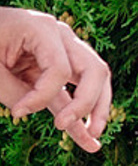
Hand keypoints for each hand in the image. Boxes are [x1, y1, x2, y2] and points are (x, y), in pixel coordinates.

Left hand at [0, 7, 111, 150]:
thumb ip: (12, 90)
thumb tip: (29, 112)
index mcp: (42, 28)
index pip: (59, 69)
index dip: (41, 96)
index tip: (17, 113)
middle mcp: (61, 36)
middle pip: (93, 70)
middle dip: (86, 102)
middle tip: (63, 125)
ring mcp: (64, 48)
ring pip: (96, 79)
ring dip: (97, 108)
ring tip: (93, 137)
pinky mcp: (58, 64)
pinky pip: (77, 88)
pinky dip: (83, 110)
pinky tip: (88, 137)